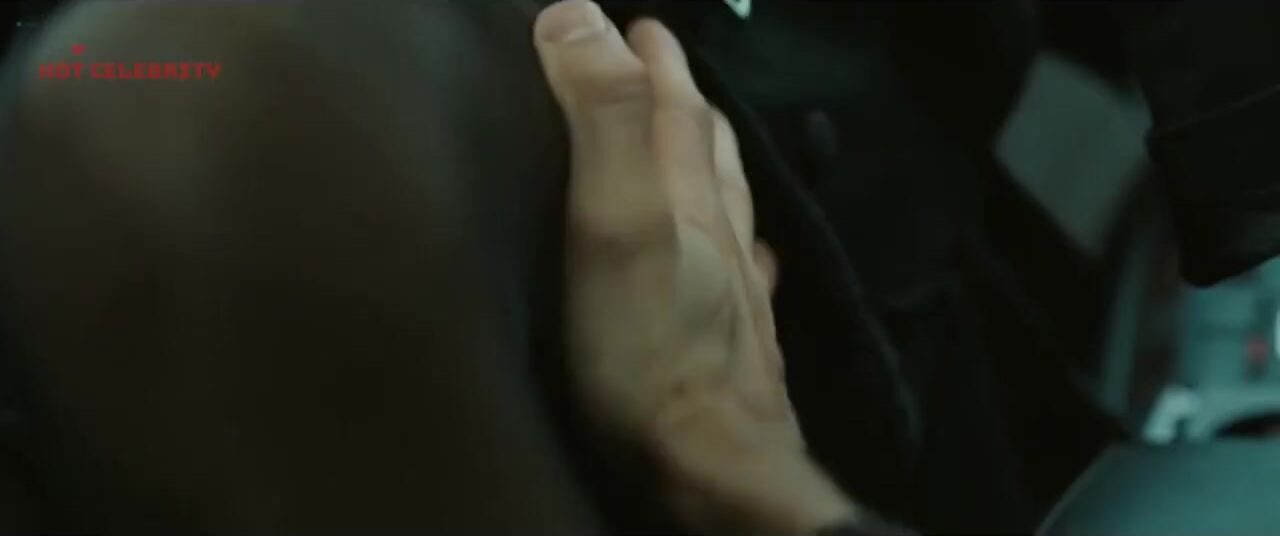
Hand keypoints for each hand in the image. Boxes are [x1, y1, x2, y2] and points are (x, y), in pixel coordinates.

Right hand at [533, 1, 856, 532]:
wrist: (713, 467)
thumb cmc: (650, 351)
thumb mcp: (616, 221)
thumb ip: (604, 121)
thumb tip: (578, 15)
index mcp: (689, 198)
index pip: (675, 107)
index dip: (652, 60)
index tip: (636, 25)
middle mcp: (722, 236)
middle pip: (708, 149)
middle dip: (683, 100)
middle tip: (662, 67)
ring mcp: (736, 293)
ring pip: (727, 206)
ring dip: (710, 163)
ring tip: (700, 142)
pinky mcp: (735, 347)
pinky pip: (740, 274)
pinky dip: (734, 245)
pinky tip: (742, 255)